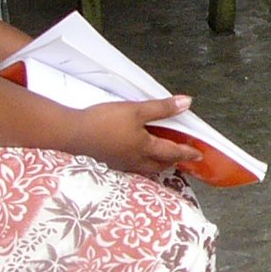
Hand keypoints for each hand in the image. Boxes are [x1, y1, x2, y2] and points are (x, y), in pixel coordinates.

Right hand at [74, 96, 202, 176]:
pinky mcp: (109, 163)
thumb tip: (186, 103)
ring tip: (161, 155)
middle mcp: (135, 160)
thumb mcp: (136, 110)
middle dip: (173, 161)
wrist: (72, 134)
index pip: (173, 152)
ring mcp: (121, 164)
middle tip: (181, 155)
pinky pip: (132, 166)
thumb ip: (162, 108)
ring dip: (157, 163)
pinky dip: (141, 162)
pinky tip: (135, 154)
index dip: (187, 152)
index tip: (198, 155)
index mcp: (145, 148)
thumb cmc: (104, 122)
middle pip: (160, 165)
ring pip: (146, 167)